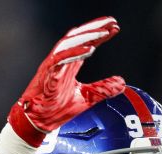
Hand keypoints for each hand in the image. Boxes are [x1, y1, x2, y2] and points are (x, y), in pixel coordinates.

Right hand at [8, 17, 125, 146]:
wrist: (39, 123)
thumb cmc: (57, 109)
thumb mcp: (87, 97)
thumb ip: (103, 89)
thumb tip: (122, 83)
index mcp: (69, 64)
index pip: (86, 43)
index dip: (100, 34)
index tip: (115, 27)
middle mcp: (61, 61)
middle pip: (78, 37)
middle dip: (95, 28)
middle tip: (112, 22)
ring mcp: (53, 66)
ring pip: (68, 44)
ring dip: (86, 37)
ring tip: (103, 32)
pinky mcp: (47, 75)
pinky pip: (60, 59)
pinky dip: (74, 53)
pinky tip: (89, 49)